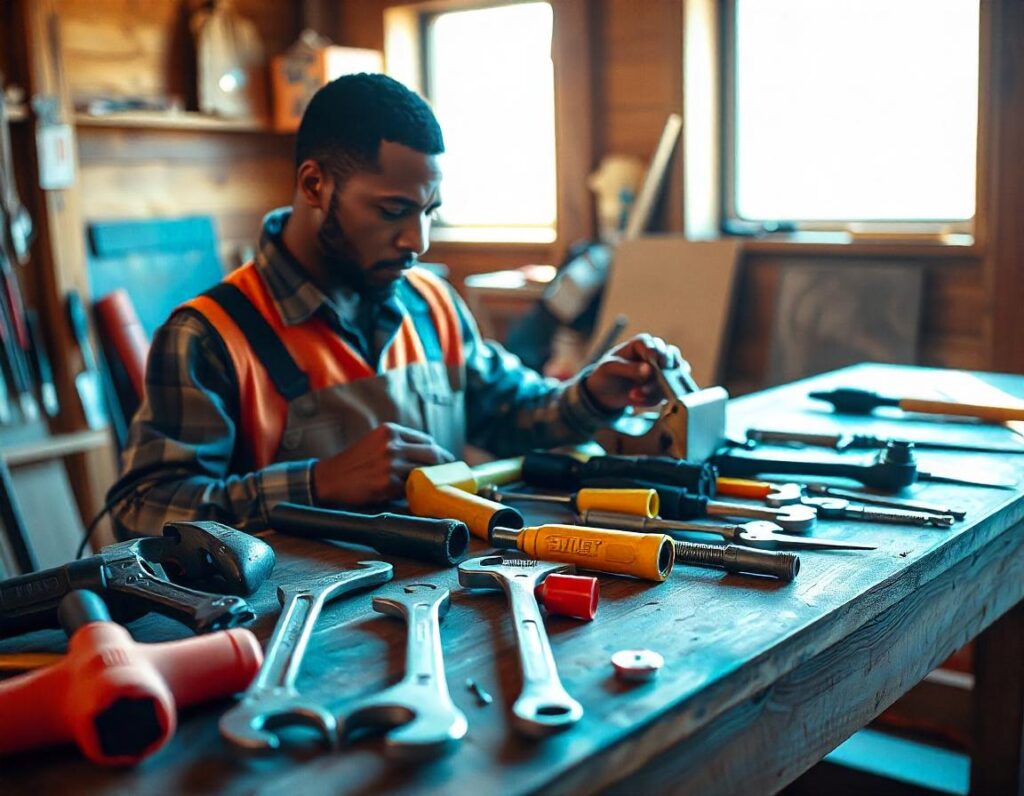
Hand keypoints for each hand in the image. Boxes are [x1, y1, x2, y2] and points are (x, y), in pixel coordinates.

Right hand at [313, 423, 454, 505]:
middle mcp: (391, 444)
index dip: (439, 452)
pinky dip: (412, 492)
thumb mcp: (375, 442)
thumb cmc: (355, 462)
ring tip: (430, 486)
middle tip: (447, 474)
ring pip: (422, 473)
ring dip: (427, 481)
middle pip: (431, 454)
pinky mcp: (386, 484)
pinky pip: (409, 489)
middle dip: (443, 465)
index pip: (426, 440)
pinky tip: (410, 494)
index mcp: (390, 431)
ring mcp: (389, 464)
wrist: (329, 478)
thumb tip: (429, 454)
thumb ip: (399, 443)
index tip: (445, 460)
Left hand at [583, 333, 684, 411]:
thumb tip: (648, 369)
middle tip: (650, 383)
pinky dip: (653, 399)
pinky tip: (637, 401)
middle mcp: (657, 354)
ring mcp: (664, 371)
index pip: (654, 345)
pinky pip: (667, 393)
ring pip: (673, 376)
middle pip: (671, 358)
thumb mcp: (610, 369)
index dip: (656, 353)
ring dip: (655, 389)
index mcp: (642, 343)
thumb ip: (629, 368)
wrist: (606, 393)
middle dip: (662, 371)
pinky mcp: (665, 388)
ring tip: (634, 395)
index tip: (654, 360)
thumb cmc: (607, 373)